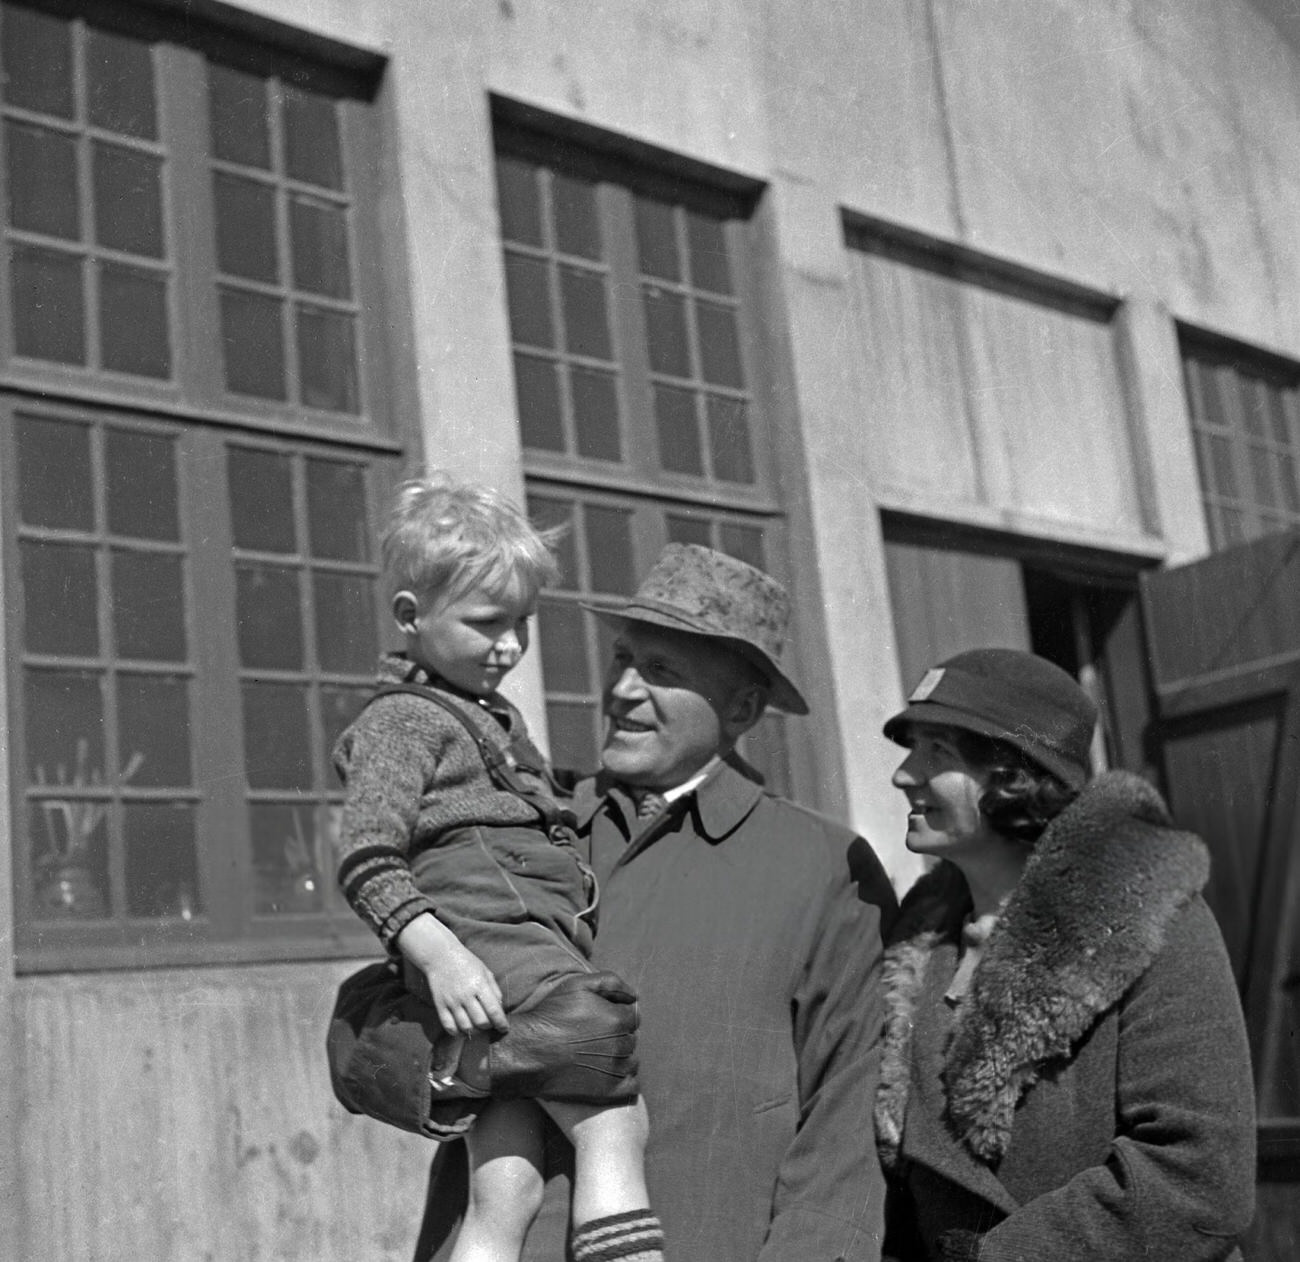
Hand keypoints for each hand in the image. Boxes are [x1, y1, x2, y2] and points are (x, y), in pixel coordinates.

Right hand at [394, 913, 507, 1034]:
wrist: (441, 956)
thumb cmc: (466, 962)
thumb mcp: (485, 971)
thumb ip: (494, 990)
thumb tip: (500, 1010)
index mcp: (480, 984)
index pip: (494, 1010)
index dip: (501, 1023)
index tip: (504, 1029)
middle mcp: (466, 994)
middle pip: (481, 1022)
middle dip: (489, 1027)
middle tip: (490, 1024)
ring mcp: (452, 1001)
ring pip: (466, 1027)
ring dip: (474, 1031)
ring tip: (477, 1027)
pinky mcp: (440, 1005)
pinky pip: (449, 1026)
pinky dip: (457, 1032)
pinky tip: (463, 1029)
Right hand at [456, 971, 639, 1099]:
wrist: (529, 1052)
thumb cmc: (551, 1016)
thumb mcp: (578, 985)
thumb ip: (611, 982)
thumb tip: (634, 995)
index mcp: (618, 1018)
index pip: (632, 1016)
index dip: (615, 1015)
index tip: (598, 1020)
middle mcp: (622, 1045)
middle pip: (631, 1038)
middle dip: (617, 1036)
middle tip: (592, 1038)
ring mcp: (616, 1070)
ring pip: (631, 1061)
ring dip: (620, 1058)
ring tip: (596, 1055)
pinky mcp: (609, 1092)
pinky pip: (632, 1086)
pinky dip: (624, 1081)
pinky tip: (606, 1074)